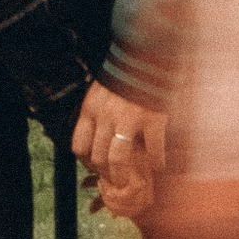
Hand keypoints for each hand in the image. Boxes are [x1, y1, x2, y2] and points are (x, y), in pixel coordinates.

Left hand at [72, 79, 165, 212]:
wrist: (147, 54)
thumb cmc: (124, 76)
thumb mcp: (100, 92)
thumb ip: (97, 113)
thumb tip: (98, 138)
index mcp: (91, 109)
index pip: (79, 146)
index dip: (87, 162)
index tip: (96, 169)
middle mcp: (105, 116)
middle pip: (98, 157)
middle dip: (106, 175)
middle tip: (116, 181)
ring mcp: (128, 119)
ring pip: (117, 159)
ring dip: (123, 176)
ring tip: (131, 183)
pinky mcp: (152, 119)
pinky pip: (153, 149)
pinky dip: (156, 161)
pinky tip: (159, 166)